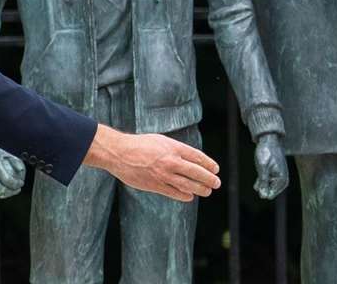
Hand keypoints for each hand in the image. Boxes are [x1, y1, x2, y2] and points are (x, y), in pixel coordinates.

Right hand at [0, 137, 24, 198]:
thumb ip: (15, 160)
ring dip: (4, 194)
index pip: (6, 179)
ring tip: (12, 191)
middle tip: (18, 189)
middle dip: (10, 191)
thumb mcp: (7, 149)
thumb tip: (21, 171)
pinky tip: (3, 192)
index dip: (15, 184)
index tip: (21, 183)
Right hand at [83, 125, 220, 201]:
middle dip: (209, 178)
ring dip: (200, 189)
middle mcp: (171, 161)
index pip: (197, 157)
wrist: (119, 153)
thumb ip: (175, 150)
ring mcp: (163, 174)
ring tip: (207, 191)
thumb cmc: (140, 145)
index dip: (208, 164)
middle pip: (196, 172)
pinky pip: (174, 192)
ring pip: (187, 184)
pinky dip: (184, 195)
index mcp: (173, 147)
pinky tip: (190, 196)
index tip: (215, 169)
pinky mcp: (155, 185)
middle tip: (216, 183)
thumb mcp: (161, 141)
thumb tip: (190, 159)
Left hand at [253, 134, 287, 199]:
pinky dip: (261, 178)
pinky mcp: (274, 173)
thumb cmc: (266, 153)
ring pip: (266, 185)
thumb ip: (263, 183)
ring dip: (261, 180)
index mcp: (282, 180)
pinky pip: (266, 181)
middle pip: (268, 190)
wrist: (268, 139)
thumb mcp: (263, 168)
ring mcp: (278, 176)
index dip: (262, 188)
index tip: (262, 176)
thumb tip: (263, 196)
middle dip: (262, 184)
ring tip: (262, 168)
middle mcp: (282, 180)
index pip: (270, 194)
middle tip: (262, 171)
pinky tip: (260, 171)